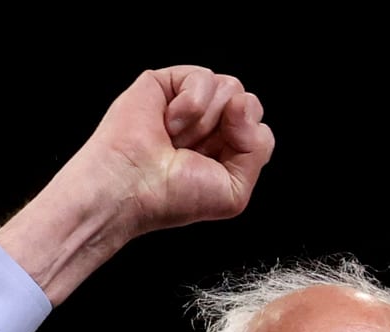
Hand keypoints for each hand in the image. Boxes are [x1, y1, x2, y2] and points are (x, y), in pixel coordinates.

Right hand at [0, 66, 273, 302]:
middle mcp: (210, 124)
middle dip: (227, 130)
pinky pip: (204, 77)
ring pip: (231, 88)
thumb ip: (257, 151)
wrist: (130, 186)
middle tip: (192, 152)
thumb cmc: (171, 196)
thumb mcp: (235, 191)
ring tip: (176, 139)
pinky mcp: (168, 82)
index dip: (244, 144)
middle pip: (249, 104)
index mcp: (226, 149)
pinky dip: (190, 104)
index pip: (259, 129)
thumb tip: (244, 103)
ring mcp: (190, 101)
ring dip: (205, 122)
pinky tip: (168, 123)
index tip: (214, 164)